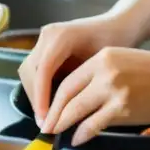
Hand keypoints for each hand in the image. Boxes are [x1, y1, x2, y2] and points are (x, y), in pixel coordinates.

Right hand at [18, 17, 134, 124]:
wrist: (119, 24)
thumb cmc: (117, 42)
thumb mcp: (103, 63)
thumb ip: (84, 84)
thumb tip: (71, 114)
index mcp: (62, 36)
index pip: (43, 69)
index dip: (41, 97)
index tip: (46, 119)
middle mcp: (48, 35)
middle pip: (30, 71)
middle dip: (35, 99)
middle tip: (46, 124)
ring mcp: (45, 40)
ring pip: (29, 72)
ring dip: (35, 95)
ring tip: (48, 118)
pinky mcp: (46, 47)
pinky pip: (36, 70)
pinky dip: (40, 89)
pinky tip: (51, 105)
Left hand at [41, 47, 149, 145]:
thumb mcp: (122, 62)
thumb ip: (99, 76)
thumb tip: (77, 98)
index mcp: (102, 57)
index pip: (69, 79)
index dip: (54, 97)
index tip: (47, 109)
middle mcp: (104, 71)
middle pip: (67, 94)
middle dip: (53, 113)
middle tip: (45, 125)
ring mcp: (113, 90)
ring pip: (76, 109)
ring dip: (62, 124)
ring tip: (54, 133)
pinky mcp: (122, 108)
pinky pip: (93, 124)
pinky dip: (82, 133)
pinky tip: (77, 139)